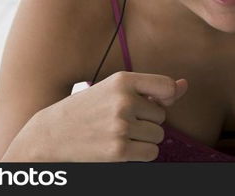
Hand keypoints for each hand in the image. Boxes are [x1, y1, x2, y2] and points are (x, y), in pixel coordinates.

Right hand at [37, 71, 187, 161]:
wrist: (49, 135)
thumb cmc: (86, 110)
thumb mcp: (115, 90)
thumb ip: (152, 88)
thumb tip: (185, 86)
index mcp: (122, 80)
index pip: (166, 86)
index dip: (165, 98)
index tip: (151, 102)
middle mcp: (123, 100)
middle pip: (162, 116)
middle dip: (146, 121)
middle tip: (119, 121)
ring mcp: (121, 126)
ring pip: (158, 136)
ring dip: (144, 139)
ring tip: (118, 134)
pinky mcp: (119, 150)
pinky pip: (151, 153)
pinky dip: (140, 154)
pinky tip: (121, 148)